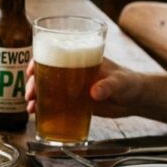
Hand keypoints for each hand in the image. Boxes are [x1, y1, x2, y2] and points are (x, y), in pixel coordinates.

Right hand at [26, 58, 141, 117]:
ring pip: (46, 88)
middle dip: (33, 83)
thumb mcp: (120, 82)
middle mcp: (72, 71)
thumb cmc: (130, 83)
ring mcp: (72, 87)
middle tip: (30, 94)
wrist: (136, 99)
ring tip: (31, 107)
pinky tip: (36, 114)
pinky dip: (43, 108)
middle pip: (45, 72)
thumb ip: (108, 86)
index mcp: (81, 57)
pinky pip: (54, 103)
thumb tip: (94, 93)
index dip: (38, 60)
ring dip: (35, 96)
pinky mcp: (74, 102)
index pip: (54, 53)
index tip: (31, 71)